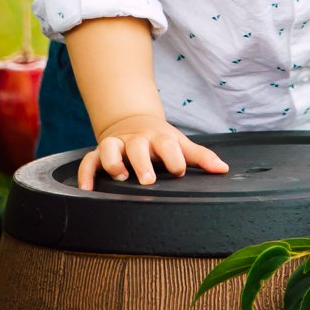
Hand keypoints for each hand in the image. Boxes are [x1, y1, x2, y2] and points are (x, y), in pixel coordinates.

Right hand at [77, 115, 230, 190]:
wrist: (132, 121)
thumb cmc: (160, 140)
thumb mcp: (181, 144)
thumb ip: (201, 157)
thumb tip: (223, 170)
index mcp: (159, 138)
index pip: (167, 144)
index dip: (173, 157)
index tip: (178, 170)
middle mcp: (136, 140)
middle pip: (137, 147)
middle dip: (142, 162)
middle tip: (148, 179)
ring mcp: (117, 145)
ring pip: (109, 148)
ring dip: (113, 162)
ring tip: (120, 177)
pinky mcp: (99, 153)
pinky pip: (88, 161)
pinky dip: (86, 173)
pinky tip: (87, 189)